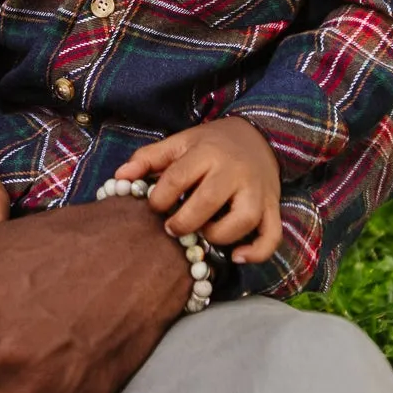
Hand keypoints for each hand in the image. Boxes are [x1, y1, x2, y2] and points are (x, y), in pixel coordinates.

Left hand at [113, 116, 281, 264]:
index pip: (177, 178)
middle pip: (207, 203)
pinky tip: (236, 257)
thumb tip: (119, 177)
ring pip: (241, 222)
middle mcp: (235, 172)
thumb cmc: (212, 144)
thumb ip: (149, 158)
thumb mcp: (180, 142)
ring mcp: (258, 192)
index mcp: (208, 153)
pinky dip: (256, 253)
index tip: (155, 206)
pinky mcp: (273, 208)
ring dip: (218, 236)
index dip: (159, 199)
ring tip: (203, 233)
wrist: (260, 136)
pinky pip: (271, 237)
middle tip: (172, 228)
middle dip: (184, 222)